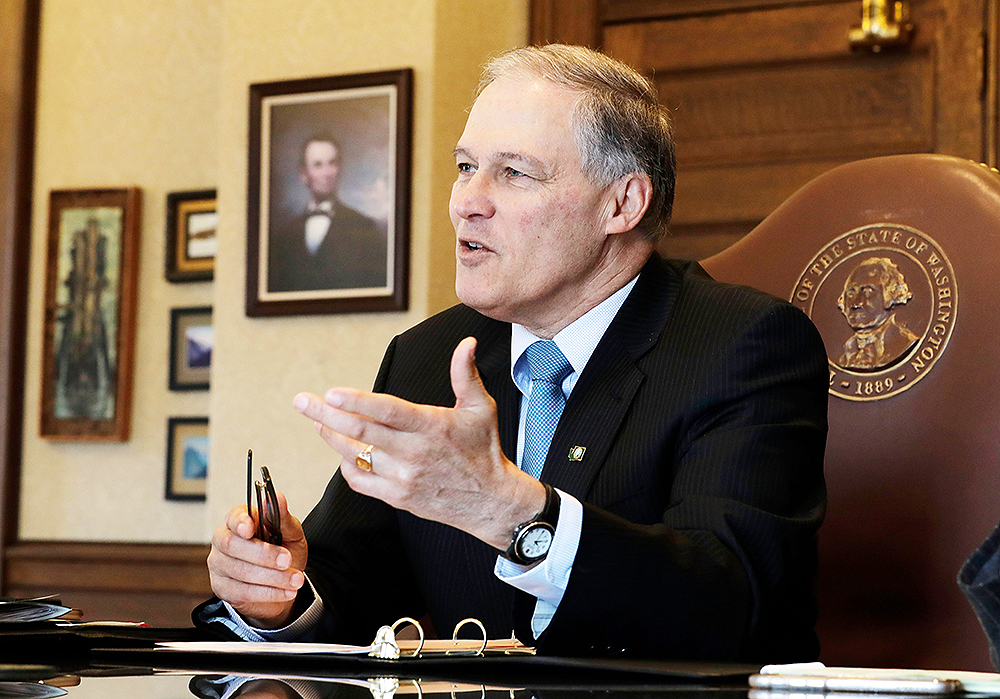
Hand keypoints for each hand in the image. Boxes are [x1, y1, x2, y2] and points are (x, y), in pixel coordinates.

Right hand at [207, 490, 307, 628]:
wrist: (283, 582)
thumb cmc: (284, 551)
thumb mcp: (290, 533)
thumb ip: (282, 517)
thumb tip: (277, 497)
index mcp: (239, 521)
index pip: (233, 517)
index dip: (240, 522)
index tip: (251, 529)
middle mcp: (223, 540)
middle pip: (232, 545)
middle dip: (263, 554)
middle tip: (287, 560)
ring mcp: (219, 565)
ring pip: (240, 571)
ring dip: (272, 577)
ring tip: (296, 580)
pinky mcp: (222, 588)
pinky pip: (243, 592)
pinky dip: (268, 593)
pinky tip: (286, 592)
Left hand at [293, 336, 544, 548]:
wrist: (490, 501)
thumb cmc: (485, 450)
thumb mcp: (481, 408)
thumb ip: (466, 374)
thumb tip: (467, 344)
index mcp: (432, 427)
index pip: (387, 412)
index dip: (357, 402)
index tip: (331, 392)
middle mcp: (414, 453)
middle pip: (360, 433)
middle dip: (325, 415)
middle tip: (302, 401)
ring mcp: (403, 478)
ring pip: (355, 456)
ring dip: (331, 437)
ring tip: (316, 420)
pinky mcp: (397, 497)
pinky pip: (361, 481)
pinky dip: (347, 465)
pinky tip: (342, 451)